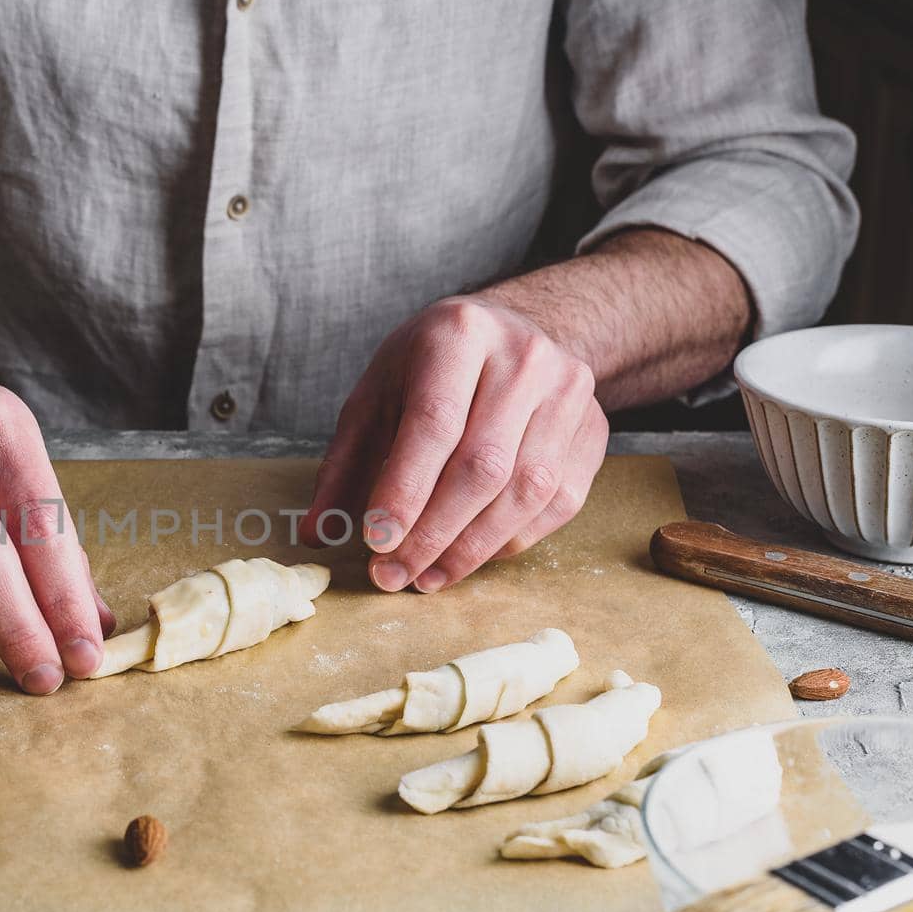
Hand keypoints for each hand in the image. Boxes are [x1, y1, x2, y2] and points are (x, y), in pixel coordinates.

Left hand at [300, 296, 607, 591]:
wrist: (514, 333)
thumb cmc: (431, 367)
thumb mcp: (376, 394)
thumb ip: (346, 463)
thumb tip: (319, 532)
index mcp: (459, 334)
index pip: (435, 424)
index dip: (406, 491)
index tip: (377, 542)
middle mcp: (524, 358)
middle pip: (482, 466)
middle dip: (433, 534)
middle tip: (393, 575)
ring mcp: (569, 393)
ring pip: (525, 492)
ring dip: (471, 549)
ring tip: (426, 578)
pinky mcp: (594, 430)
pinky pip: (556, 503)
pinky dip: (510, 541)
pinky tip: (469, 557)